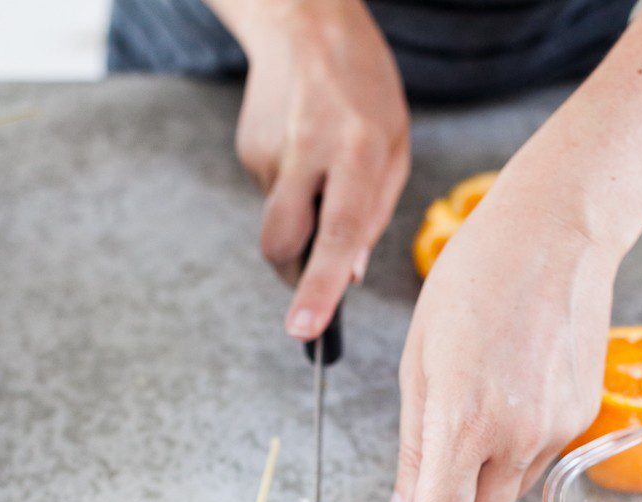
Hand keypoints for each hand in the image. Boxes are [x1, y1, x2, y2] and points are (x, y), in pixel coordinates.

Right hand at [234, 0, 409, 339]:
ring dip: (301, 220)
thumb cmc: (364, 91)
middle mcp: (308, 151)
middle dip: (294, 274)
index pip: (338, 234)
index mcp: (357, 150)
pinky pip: (272, 198)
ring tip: (322, 172)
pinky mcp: (247, 152)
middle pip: (282, 242)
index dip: (320, 288)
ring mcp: (269, 152)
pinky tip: (303, 152)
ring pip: (279, 222)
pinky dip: (290, 193)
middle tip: (314, 273)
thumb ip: (374, 215)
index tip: (303, 330)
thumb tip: (350, 276)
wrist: (304, 20)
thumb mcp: (394, 147)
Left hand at [384, 164, 620, 501]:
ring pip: (509, 499)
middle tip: (435, 476)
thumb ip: (412, 452)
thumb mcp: (418, 365)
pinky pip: (539, 465)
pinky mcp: (582, 422)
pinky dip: (517, 453)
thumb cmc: (472, 283)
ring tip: (477, 413)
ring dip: (485, 483)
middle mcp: (516, 440)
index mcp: (463, 425)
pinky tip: (511, 397)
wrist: (556, 233)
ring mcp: (556, 433)